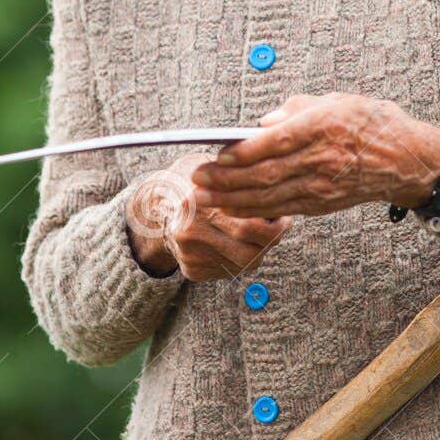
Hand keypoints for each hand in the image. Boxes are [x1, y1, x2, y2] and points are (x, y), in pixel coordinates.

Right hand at [126, 151, 292, 280]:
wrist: (157, 206)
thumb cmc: (194, 183)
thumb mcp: (213, 170)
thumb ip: (240, 182)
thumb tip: (277, 193)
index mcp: (196, 203)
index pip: (250, 225)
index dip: (275, 224)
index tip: (283, 216)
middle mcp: (191, 231)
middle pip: (249, 250)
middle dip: (271, 240)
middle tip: (278, 226)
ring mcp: (190, 254)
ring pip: (243, 263)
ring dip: (259, 250)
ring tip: (262, 234)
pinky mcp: (192, 269)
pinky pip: (229, 270)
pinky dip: (240, 258)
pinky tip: (239, 243)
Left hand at [191, 94, 439, 218]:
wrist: (406, 159)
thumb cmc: (369, 122)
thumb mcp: (335, 101)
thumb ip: (295, 110)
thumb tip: (262, 124)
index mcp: (323, 127)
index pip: (275, 143)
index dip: (242, 152)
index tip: (216, 153)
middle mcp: (322, 160)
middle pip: (265, 174)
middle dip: (227, 180)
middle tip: (197, 178)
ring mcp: (322, 186)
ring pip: (269, 197)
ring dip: (232, 199)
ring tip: (204, 196)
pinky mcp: (322, 204)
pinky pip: (282, 209)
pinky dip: (254, 210)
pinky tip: (231, 207)